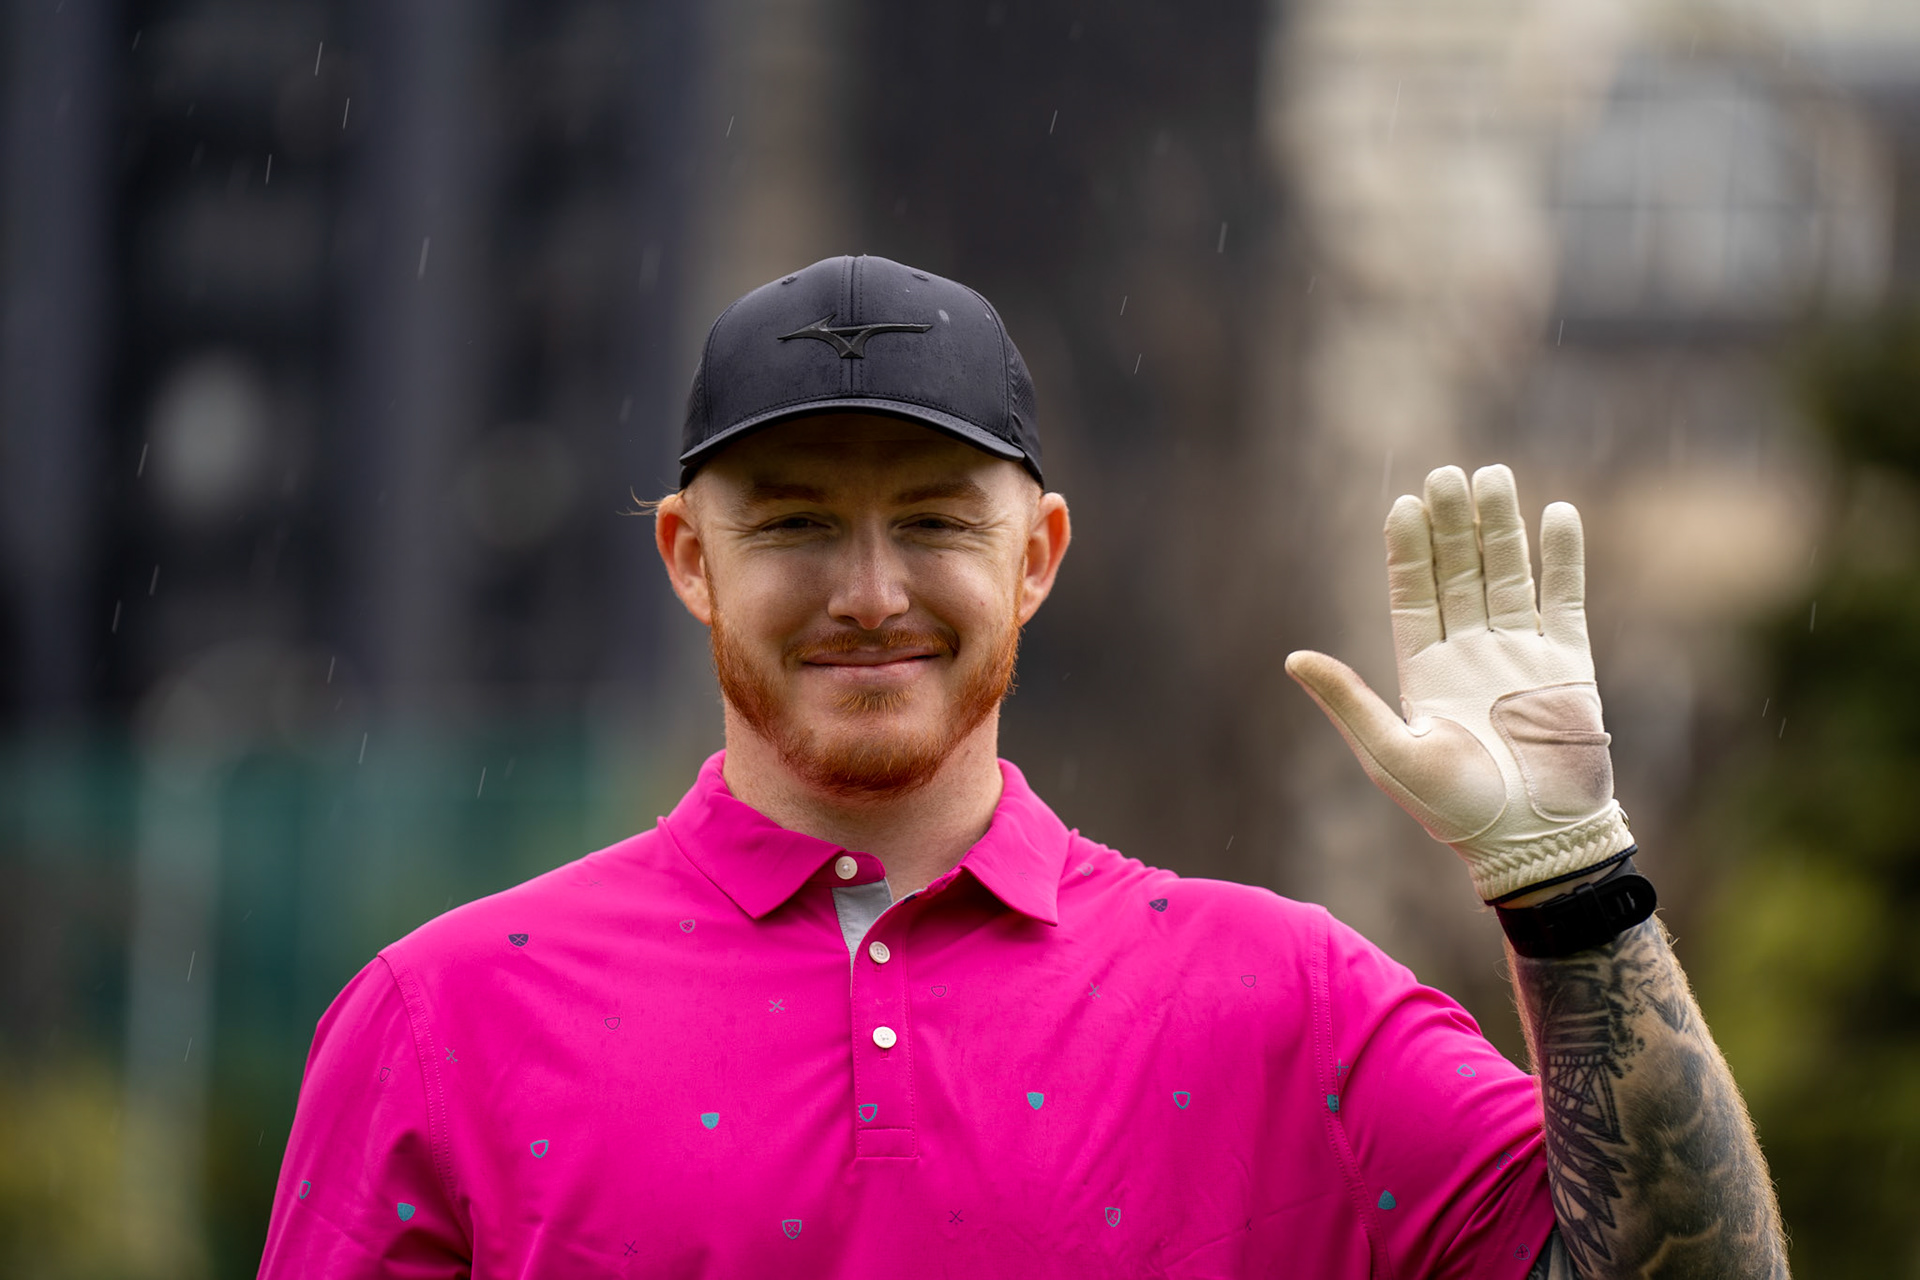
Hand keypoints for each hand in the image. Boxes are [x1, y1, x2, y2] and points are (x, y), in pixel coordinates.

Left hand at [1285, 464, 1632, 901]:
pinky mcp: (1568, 663)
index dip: (1409, 551)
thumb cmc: (1456, 809)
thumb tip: (1292, 657)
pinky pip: (1564, 598)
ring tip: (1493, 476)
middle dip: (1453, 524)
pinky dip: (1562, 558)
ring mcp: (1520, 654)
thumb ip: (1347, 700)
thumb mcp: (1389, 753)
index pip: (1414, 595)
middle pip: (1460, 573)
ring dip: (1501, 527)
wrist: (1534, 841)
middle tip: (1448, 471)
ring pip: (1509, 575)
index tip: (1403, 503)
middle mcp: (1470, 654)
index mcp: (1425, 672)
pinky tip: (1555, 513)